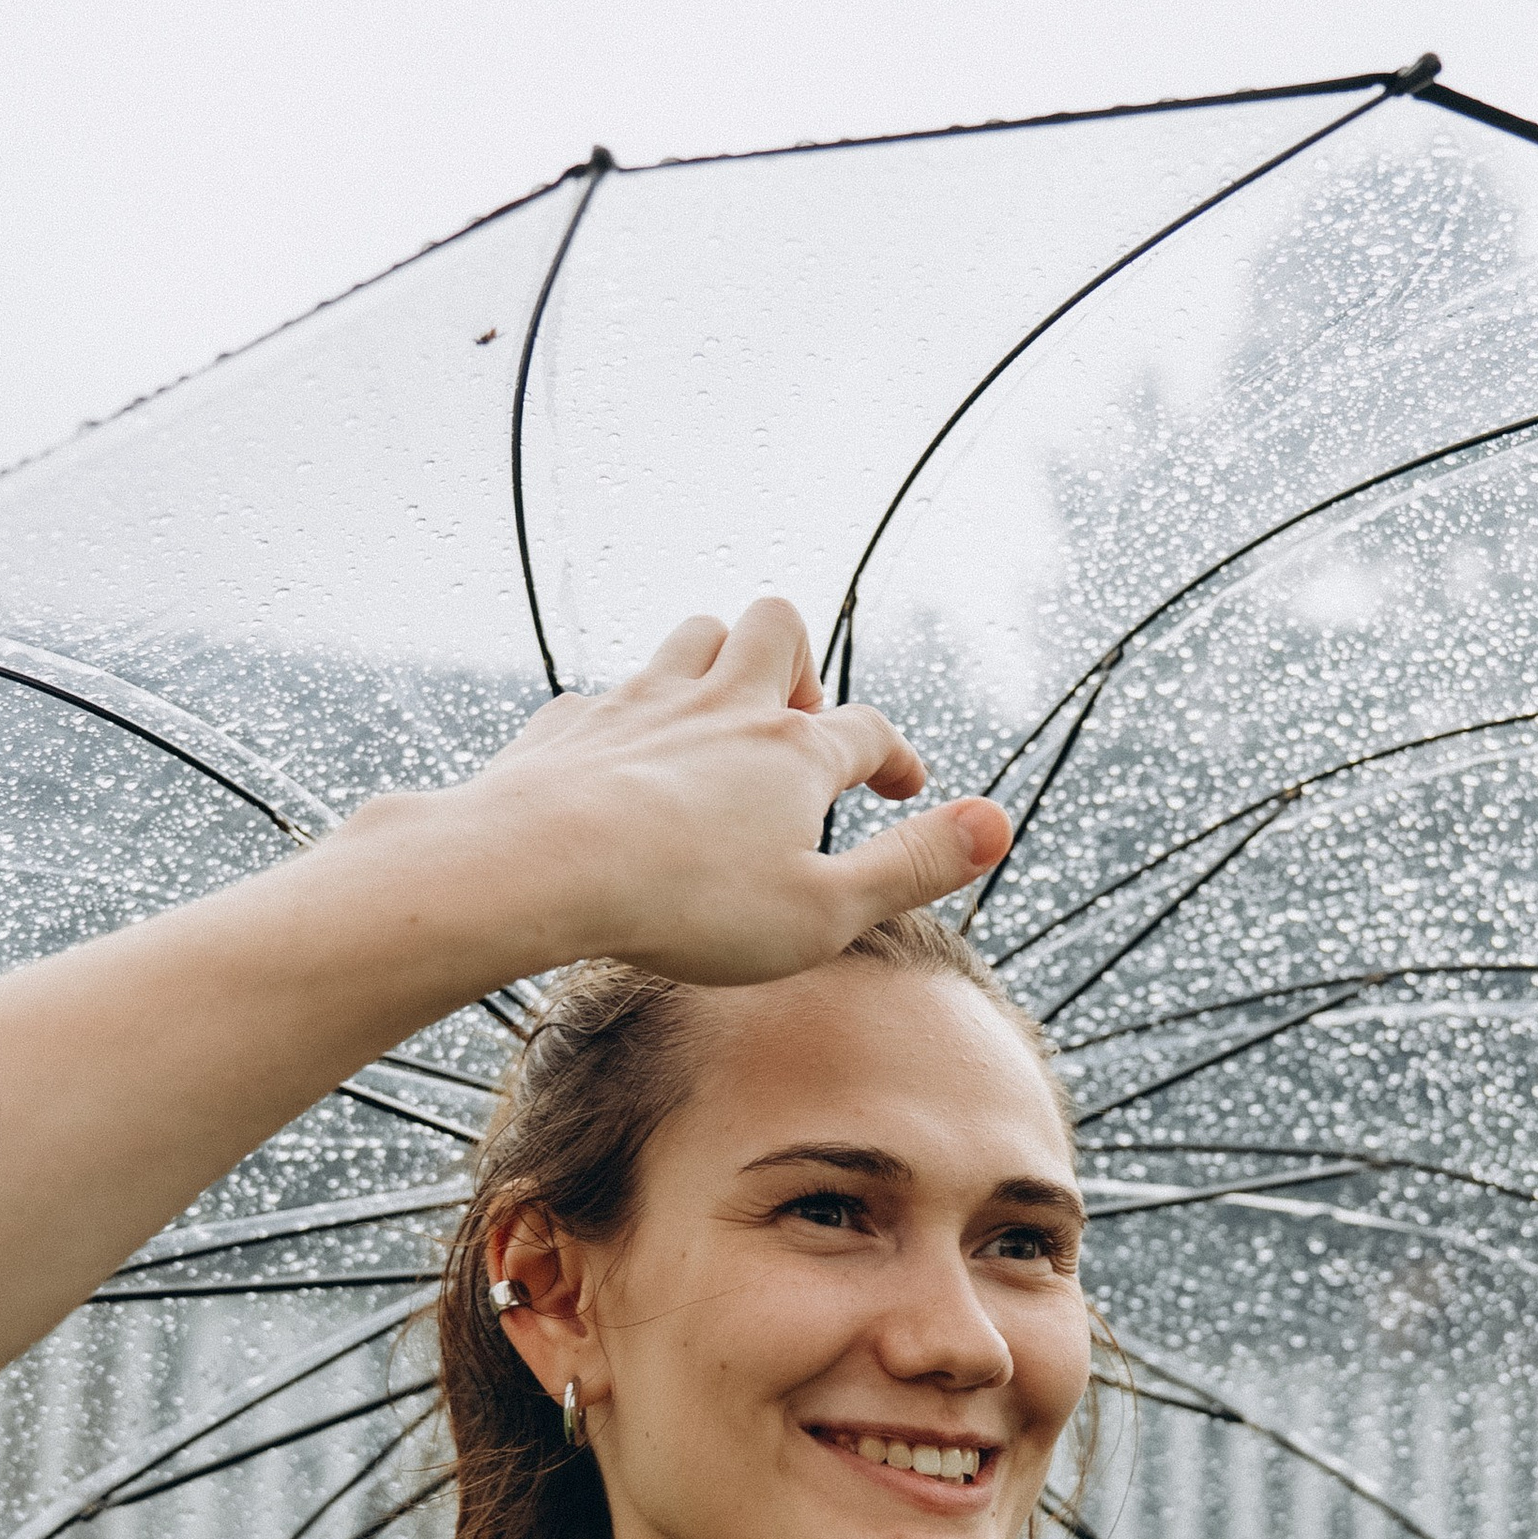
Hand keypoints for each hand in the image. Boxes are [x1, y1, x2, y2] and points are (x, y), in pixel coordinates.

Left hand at [327, 597, 1008, 994]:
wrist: (536, 866)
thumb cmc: (685, 904)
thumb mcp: (824, 912)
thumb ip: (914, 867)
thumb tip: (1001, 825)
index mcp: (792, 754)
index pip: (866, 730)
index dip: (894, 757)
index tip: (904, 787)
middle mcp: (721, 707)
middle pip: (776, 626)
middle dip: (800, 664)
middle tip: (795, 731)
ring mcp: (640, 706)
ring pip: (693, 636)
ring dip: (718, 665)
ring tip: (720, 729)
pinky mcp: (569, 727)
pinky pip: (607, 697)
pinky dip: (630, 722)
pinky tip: (623, 768)